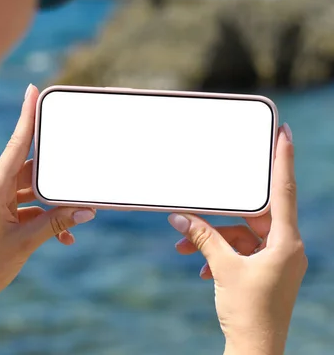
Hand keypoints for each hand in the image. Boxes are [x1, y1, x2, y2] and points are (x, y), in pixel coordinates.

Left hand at [0, 84, 95, 310]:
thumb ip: (55, 223)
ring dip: (51, 203)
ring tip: (76, 215)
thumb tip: (85, 211)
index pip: (15, 146)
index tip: (32, 90)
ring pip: (28, 190)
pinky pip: (23, 207)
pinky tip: (62, 236)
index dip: (25, 117)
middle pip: (28, 169)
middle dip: (54, 173)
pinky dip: (41, 217)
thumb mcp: (24, 244)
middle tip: (76, 164)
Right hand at [168, 124, 306, 354]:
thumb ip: (203, 238)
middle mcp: (286, 248)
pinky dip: (220, 254)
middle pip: (254, 215)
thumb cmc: (248, 312)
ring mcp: (276, 260)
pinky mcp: (265, 271)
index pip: (284, 192)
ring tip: (185, 244)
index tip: (284, 133)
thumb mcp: (223, 269)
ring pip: (242, 235)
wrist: (254, 350)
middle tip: (205, 198)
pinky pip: (241, 251)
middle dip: (221, 215)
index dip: (283, 160)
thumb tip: (179, 218)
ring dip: (213, 239)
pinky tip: (201, 266)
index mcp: (286, 243)